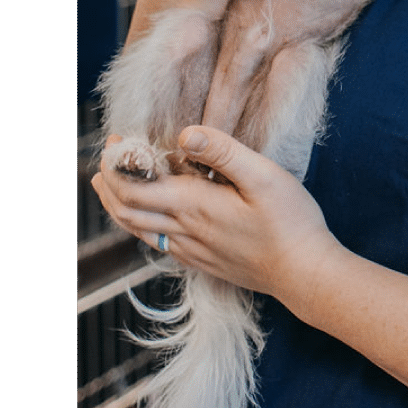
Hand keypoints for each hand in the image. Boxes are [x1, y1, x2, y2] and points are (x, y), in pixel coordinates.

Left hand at [92, 127, 344, 315]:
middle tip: (103, 161)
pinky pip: (159, 244)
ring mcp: (192, 250)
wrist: (304, 273)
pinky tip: (150, 219)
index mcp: (193, 206)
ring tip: (110, 188)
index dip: (115, 166)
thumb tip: (183, 134)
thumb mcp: (263, 176)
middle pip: (127, 212)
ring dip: (119, 207)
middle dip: (108, 185)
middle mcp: (184, 231)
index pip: (133, 189)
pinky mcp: (204, 261)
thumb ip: (223, 152)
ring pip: (139, 231)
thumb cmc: (290, 221)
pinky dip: (142, 226)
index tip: (113, 143)